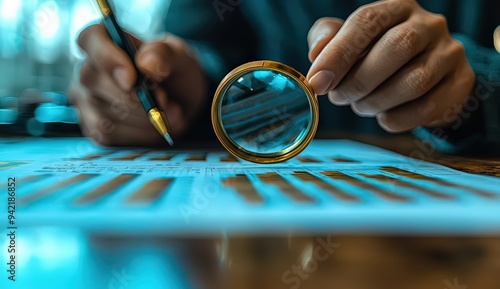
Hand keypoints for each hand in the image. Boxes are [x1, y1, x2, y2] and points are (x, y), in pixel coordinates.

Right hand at [70, 24, 206, 145]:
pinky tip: (154, 126)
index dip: (107, 58)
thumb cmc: (174, 73)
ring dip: (142, 117)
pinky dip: (138, 133)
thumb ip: (164, 54)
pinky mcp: (93, 126)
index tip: (131, 77)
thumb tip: (146, 63)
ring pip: (103, 113)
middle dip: (134, 97)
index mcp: (104, 40)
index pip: (90, 39)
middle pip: (94, 81)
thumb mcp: (179, 57)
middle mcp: (88, 69)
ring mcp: (86, 99)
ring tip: (167, 113)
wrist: (181, 103)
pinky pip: (108, 134)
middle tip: (164, 100)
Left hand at [307, 0, 474, 132]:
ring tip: (361, 106)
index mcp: (397, 7)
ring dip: (377, 102)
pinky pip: (429, 108)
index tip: (318, 81)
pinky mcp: (461, 83)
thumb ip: (328, 40)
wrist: (422, 73)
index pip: (369, 21)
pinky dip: (397, 119)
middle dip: (360, 80)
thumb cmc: (375, 54)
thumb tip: (317, 54)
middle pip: (398, 47)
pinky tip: (384, 116)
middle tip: (339, 98)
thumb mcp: (348, 40)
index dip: (339, 53)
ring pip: (415, 81)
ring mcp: (450, 53)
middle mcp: (429, 24)